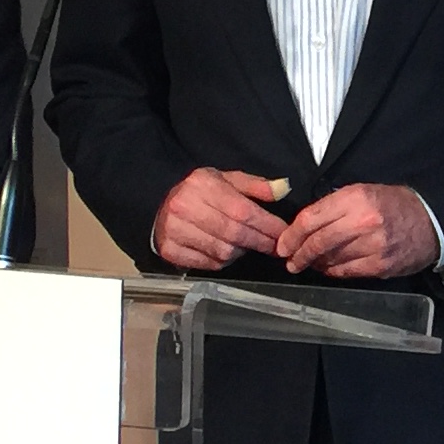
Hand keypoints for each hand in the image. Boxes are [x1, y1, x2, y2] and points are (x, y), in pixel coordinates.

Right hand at [151, 168, 287, 270]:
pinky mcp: (170, 250)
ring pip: (223, 251)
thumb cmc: (199, 193)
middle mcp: (186, 206)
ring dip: (241, 251)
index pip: (243, 210)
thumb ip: (255, 185)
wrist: (159, 206)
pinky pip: (209, 264)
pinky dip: (223, 261)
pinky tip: (226, 252)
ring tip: (247, 245)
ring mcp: (175, 230)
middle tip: (275, 247)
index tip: (284, 234)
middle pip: (235, 233)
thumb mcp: (226, 180)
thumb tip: (282, 189)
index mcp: (203, 185)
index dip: (267, 225)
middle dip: (260, 242)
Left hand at [273, 182, 440, 279]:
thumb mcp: (363, 191)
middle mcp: (363, 221)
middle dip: (298, 254)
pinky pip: (346, 271)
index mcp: (355, 198)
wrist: (431, 221)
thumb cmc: (394, 204)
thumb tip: (305, 225)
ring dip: (314, 264)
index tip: (283, 244)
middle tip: (289, 260)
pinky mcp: (381, 265)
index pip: (311, 218)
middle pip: (318, 241)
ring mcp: (373, 246)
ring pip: (330, 259)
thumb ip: (334, 205)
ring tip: (308, 264)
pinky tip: (328, 268)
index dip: (292, 234)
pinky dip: (332, 271)